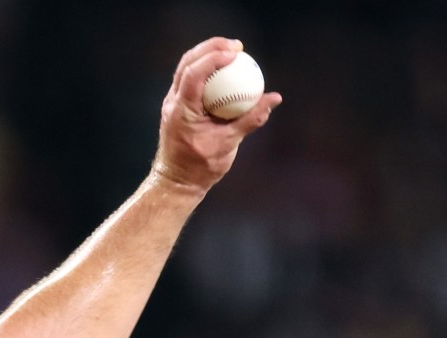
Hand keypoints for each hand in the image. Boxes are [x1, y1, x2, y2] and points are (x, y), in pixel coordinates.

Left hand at [151, 38, 280, 193]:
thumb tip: (274, 99)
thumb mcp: (229, 144)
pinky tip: (225, 69)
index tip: (235, 53)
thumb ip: (251, 119)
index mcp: (182, 111)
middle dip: (211, 47)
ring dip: (208, 54)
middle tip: (237, 46)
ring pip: (186, 67)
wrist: (177, 181)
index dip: (213, 58)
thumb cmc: (201, 167)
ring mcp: (173, 102)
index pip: (193, 74)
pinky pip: (191, 78)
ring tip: (232, 51)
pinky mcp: (178, 104)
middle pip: (187, 62)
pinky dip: (207, 69)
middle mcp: (173, 102)